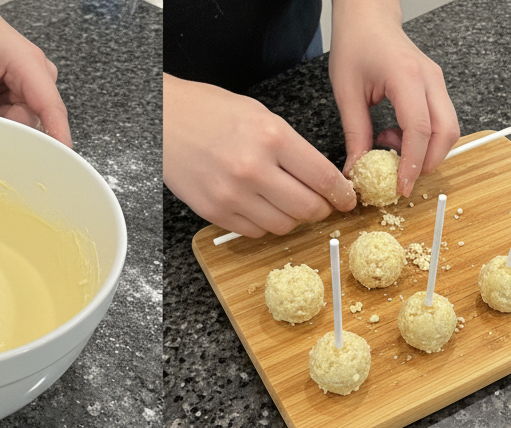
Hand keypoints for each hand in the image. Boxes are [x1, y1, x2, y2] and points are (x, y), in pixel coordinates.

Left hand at [0, 0, 70, 146]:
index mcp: (28, 64)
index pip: (51, 107)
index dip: (58, 137)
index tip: (61, 162)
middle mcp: (39, 76)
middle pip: (38, 121)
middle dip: (15, 131)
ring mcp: (34, 86)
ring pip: (26, 123)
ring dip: (5, 124)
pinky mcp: (26, 94)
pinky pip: (19, 120)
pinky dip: (3, 121)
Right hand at [163, 75, 355, 236]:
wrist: (163, 121)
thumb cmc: (210, 112)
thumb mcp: (260, 116)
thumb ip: (291, 147)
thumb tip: (319, 178)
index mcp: (272, 137)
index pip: (322, 177)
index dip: (341, 193)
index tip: (347, 199)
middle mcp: (255, 169)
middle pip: (307, 208)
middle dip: (321, 210)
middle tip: (322, 205)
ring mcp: (233, 195)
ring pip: (283, 225)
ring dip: (292, 219)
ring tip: (286, 204)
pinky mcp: (216, 213)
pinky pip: (255, 231)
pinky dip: (265, 224)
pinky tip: (260, 207)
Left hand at [330, 0, 458, 196]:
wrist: (369, 19)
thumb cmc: (356, 46)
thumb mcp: (347, 93)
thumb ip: (355, 134)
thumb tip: (356, 171)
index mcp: (406, 77)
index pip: (419, 129)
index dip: (413, 164)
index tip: (400, 188)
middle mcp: (429, 79)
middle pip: (446, 132)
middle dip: (427, 163)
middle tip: (399, 177)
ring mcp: (436, 83)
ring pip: (448, 129)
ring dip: (425, 151)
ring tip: (388, 145)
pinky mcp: (435, 88)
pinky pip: (440, 122)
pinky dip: (422, 140)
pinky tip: (395, 135)